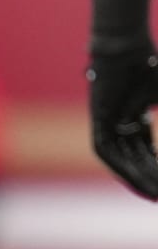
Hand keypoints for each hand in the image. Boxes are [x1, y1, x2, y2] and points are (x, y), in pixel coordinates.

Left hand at [89, 41, 157, 199]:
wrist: (127, 51)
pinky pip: (109, 156)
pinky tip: (139, 183)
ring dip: (141, 180)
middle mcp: (120, 128)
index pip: (147, 154)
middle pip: (138, 162)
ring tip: (156, 196)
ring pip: (124, 163)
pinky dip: (125, 170)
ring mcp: (107, 128)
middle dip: (152, 179)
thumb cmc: (150, 69)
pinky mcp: (97, 126)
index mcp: (135, 121)